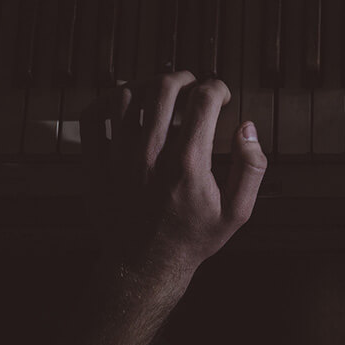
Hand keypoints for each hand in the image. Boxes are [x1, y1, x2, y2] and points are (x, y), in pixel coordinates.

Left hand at [81, 72, 266, 287]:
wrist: (146, 265)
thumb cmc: (193, 239)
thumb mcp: (237, 212)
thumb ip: (251, 168)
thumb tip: (247, 130)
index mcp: (188, 164)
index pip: (204, 100)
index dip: (217, 88)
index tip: (221, 95)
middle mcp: (151, 155)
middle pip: (164, 88)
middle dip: (184, 78)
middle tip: (192, 85)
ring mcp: (119, 158)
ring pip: (129, 96)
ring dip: (149, 86)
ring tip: (161, 93)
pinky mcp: (96, 165)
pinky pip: (94, 117)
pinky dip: (108, 99)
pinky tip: (124, 101)